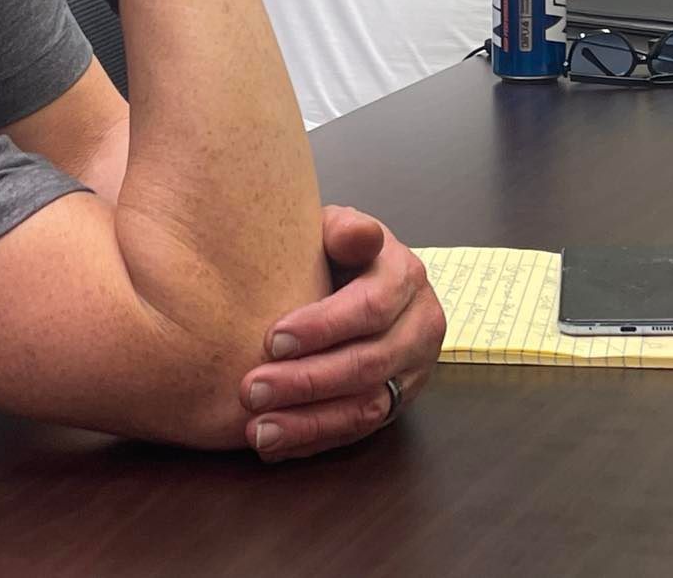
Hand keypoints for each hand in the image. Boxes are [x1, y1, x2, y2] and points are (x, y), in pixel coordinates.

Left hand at [238, 205, 445, 462]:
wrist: (362, 278)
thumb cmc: (338, 253)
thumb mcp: (340, 227)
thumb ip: (346, 228)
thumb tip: (362, 235)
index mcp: (406, 277)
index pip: (372, 307)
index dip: (323, 327)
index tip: (273, 339)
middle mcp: (420, 327)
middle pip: (368, 364)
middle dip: (307, 381)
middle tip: (252, 389)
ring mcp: (413, 371)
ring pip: (366, 408)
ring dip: (309, 423)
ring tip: (259, 431)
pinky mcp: (397, 404)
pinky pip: (358, 433)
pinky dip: (314, 440)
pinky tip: (274, 445)